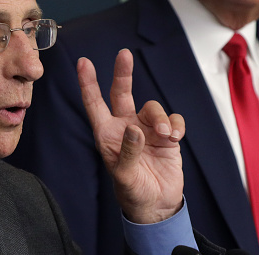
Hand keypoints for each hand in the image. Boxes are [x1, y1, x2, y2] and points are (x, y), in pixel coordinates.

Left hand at [77, 49, 184, 223]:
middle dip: (123, 73)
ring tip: (165, 136)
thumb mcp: (124, 176)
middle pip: (122, 93)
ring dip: (160, 118)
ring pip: (153, 108)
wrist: (157, 205)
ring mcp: (147, 130)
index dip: (88, 83)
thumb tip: (134, 128)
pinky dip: (176, 125)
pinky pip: (173, 120)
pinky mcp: (167, 136)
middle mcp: (126, 127)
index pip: (95, 104)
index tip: (83, 62)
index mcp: (107, 135)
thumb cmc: (133, 191)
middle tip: (124, 54)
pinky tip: (174, 138)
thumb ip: (127, 152)